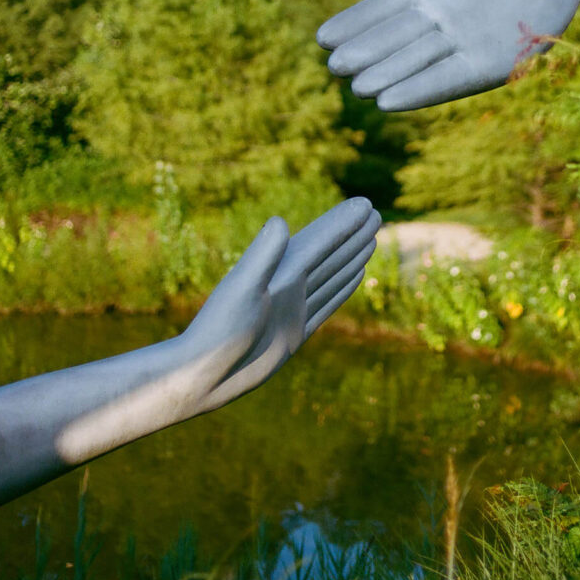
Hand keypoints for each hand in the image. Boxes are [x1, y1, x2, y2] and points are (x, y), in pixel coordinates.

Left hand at [180, 197, 379, 412]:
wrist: (203, 375)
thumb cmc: (218, 331)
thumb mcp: (242, 290)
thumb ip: (262, 257)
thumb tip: (281, 222)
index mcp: (280, 271)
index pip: (321, 240)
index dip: (343, 222)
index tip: (367, 205)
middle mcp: (288, 285)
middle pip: (329, 253)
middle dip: (352, 233)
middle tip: (376, 213)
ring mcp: (293, 308)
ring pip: (331, 276)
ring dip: (351, 256)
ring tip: (371, 239)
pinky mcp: (295, 331)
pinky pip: (327, 302)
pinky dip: (343, 287)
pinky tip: (355, 276)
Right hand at [317, 0, 579, 109]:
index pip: (379, 12)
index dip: (353, 25)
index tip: (323, 38)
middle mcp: (437, 25)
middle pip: (394, 43)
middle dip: (367, 56)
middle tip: (336, 67)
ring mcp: (461, 46)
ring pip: (417, 64)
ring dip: (390, 77)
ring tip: (360, 89)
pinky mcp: (488, 66)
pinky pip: (449, 80)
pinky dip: (421, 90)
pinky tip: (392, 101)